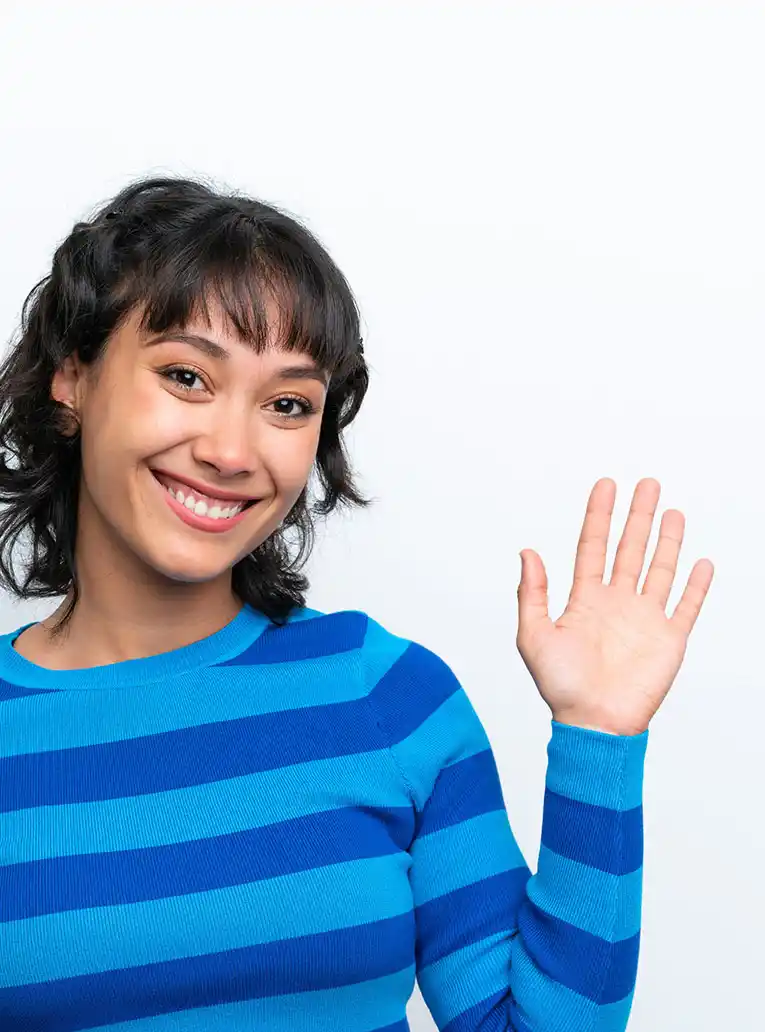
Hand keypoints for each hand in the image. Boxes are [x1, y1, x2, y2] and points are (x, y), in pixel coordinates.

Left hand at [516, 478, 713, 735]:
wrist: (594, 724)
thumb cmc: (560, 687)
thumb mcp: (533, 636)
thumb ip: (531, 593)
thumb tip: (527, 551)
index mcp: (585, 600)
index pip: (593, 547)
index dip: (599, 516)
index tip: (606, 485)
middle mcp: (616, 603)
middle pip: (629, 549)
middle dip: (638, 516)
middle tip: (647, 483)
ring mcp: (644, 619)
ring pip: (659, 569)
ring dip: (667, 541)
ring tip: (671, 510)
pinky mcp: (669, 639)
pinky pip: (686, 606)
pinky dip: (696, 585)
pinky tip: (701, 561)